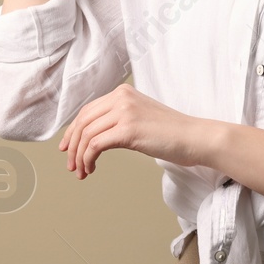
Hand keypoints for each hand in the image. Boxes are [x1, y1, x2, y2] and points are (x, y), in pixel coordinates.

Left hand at [58, 83, 200, 178]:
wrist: (195, 137)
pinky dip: (88, 159)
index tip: (67, 148)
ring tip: (81, 171)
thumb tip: (96, 136)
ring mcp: (124, 112)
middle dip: (72, 145)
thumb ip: (120, 119)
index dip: (73, 131)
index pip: (87, 111)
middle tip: (71, 164)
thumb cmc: (172, 133)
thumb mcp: (141, 117)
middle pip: (82, 122)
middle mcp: (121, 98)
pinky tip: (91, 168)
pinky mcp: (128, 130)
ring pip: (86, 135)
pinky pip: (95, 145)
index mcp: (123, 92)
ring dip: (79, 156)